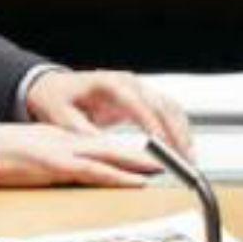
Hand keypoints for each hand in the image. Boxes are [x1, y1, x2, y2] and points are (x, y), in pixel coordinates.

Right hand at [0, 122, 162, 188]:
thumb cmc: (2, 152)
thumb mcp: (35, 150)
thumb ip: (58, 156)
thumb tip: (75, 168)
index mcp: (65, 138)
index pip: (106, 143)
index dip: (133, 150)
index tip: (155, 158)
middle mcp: (70, 141)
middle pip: (116, 147)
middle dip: (146, 155)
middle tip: (175, 161)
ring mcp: (65, 152)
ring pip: (112, 155)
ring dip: (140, 164)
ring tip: (165, 170)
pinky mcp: (56, 165)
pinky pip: (94, 171)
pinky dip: (118, 175)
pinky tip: (135, 181)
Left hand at [25, 68, 191, 154]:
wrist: (54, 87)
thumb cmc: (55, 99)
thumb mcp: (61, 118)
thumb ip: (83, 133)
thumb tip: (103, 150)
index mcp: (108, 83)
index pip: (137, 103)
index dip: (151, 123)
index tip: (162, 145)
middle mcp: (128, 82)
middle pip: (161, 104)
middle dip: (176, 132)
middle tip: (184, 159)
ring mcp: (138, 88)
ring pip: (170, 108)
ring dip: (182, 132)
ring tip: (188, 159)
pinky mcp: (142, 99)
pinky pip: (167, 112)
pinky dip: (178, 130)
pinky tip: (183, 149)